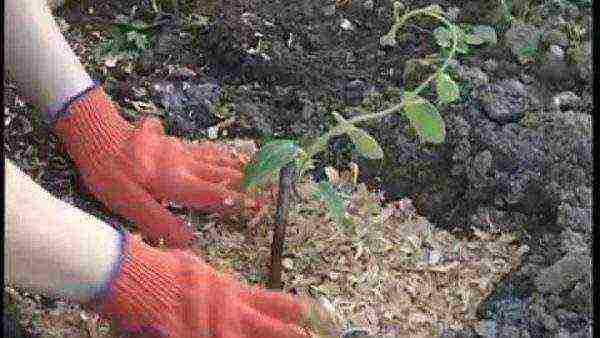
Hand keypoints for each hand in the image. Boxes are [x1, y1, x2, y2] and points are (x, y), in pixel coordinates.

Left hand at [54, 86, 264, 246]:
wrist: (97, 133)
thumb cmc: (109, 171)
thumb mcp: (127, 202)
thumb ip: (158, 221)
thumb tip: (188, 239)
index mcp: (175, 183)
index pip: (213, 194)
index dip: (237, 201)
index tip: (258, 205)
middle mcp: (183, 166)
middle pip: (220, 175)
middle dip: (245, 182)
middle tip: (267, 188)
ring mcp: (179, 153)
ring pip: (215, 160)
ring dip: (236, 166)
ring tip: (256, 168)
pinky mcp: (172, 145)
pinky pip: (204, 149)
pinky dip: (221, 153)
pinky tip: (225, 153)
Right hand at [95, 234, 337, 337]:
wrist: (129, 272)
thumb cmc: (159, 267)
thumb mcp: (194, 270)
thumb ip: (213, 284)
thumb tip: (223, 289)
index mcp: (231, 291)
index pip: (275, 302)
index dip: (299, 310)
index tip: (319, 314)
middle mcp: (227, 310)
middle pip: (272, 328)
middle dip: (295, 336)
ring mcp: (209, 328)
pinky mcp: (188, 337)